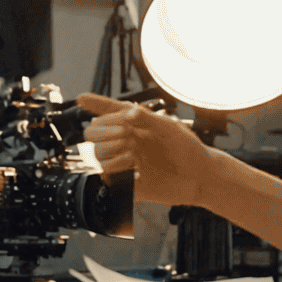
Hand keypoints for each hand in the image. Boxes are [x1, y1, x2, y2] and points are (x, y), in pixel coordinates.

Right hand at [76, 93, 215, 207]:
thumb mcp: (169, 128)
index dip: (95, 103)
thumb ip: (147, 119)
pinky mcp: (125, 182)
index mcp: (134, 124)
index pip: (108, 111)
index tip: (82, 99)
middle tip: (126, 135)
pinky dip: (116, 169)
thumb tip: (128, 112)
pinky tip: (134, 169)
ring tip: (132, 153)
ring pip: (96, 152)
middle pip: (93, 132)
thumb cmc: (188, 149)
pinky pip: (106, 175)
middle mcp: (125, 141)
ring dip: (111, 149)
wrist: (199, 177)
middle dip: (105, 131)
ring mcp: (123, 161)